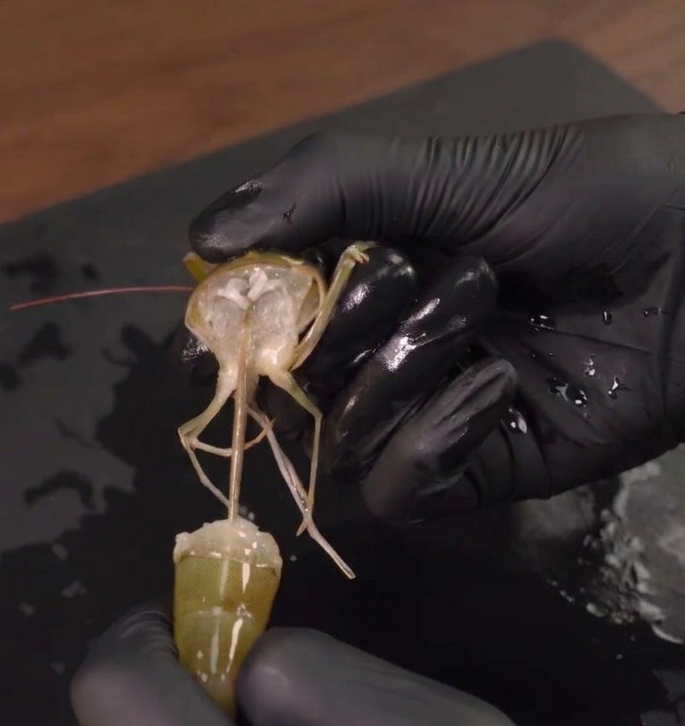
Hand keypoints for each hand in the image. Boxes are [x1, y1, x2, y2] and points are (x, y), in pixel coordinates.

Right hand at [175, 114, 684, 521]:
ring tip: (480, 306)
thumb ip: (328, 189)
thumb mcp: (453, 173)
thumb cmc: (590, 200)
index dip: (224, 335)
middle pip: (287, 389)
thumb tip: (198, 240)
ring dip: (398, 372)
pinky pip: (399, 488)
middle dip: (334, 331)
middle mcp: (379, 354)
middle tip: (407, 275)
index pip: (258, 323)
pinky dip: (432, 441)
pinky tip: (498, 389)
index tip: (206, 342)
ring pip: (338, 440)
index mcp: (362, 279)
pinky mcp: (471, 474)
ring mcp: (424, 419)